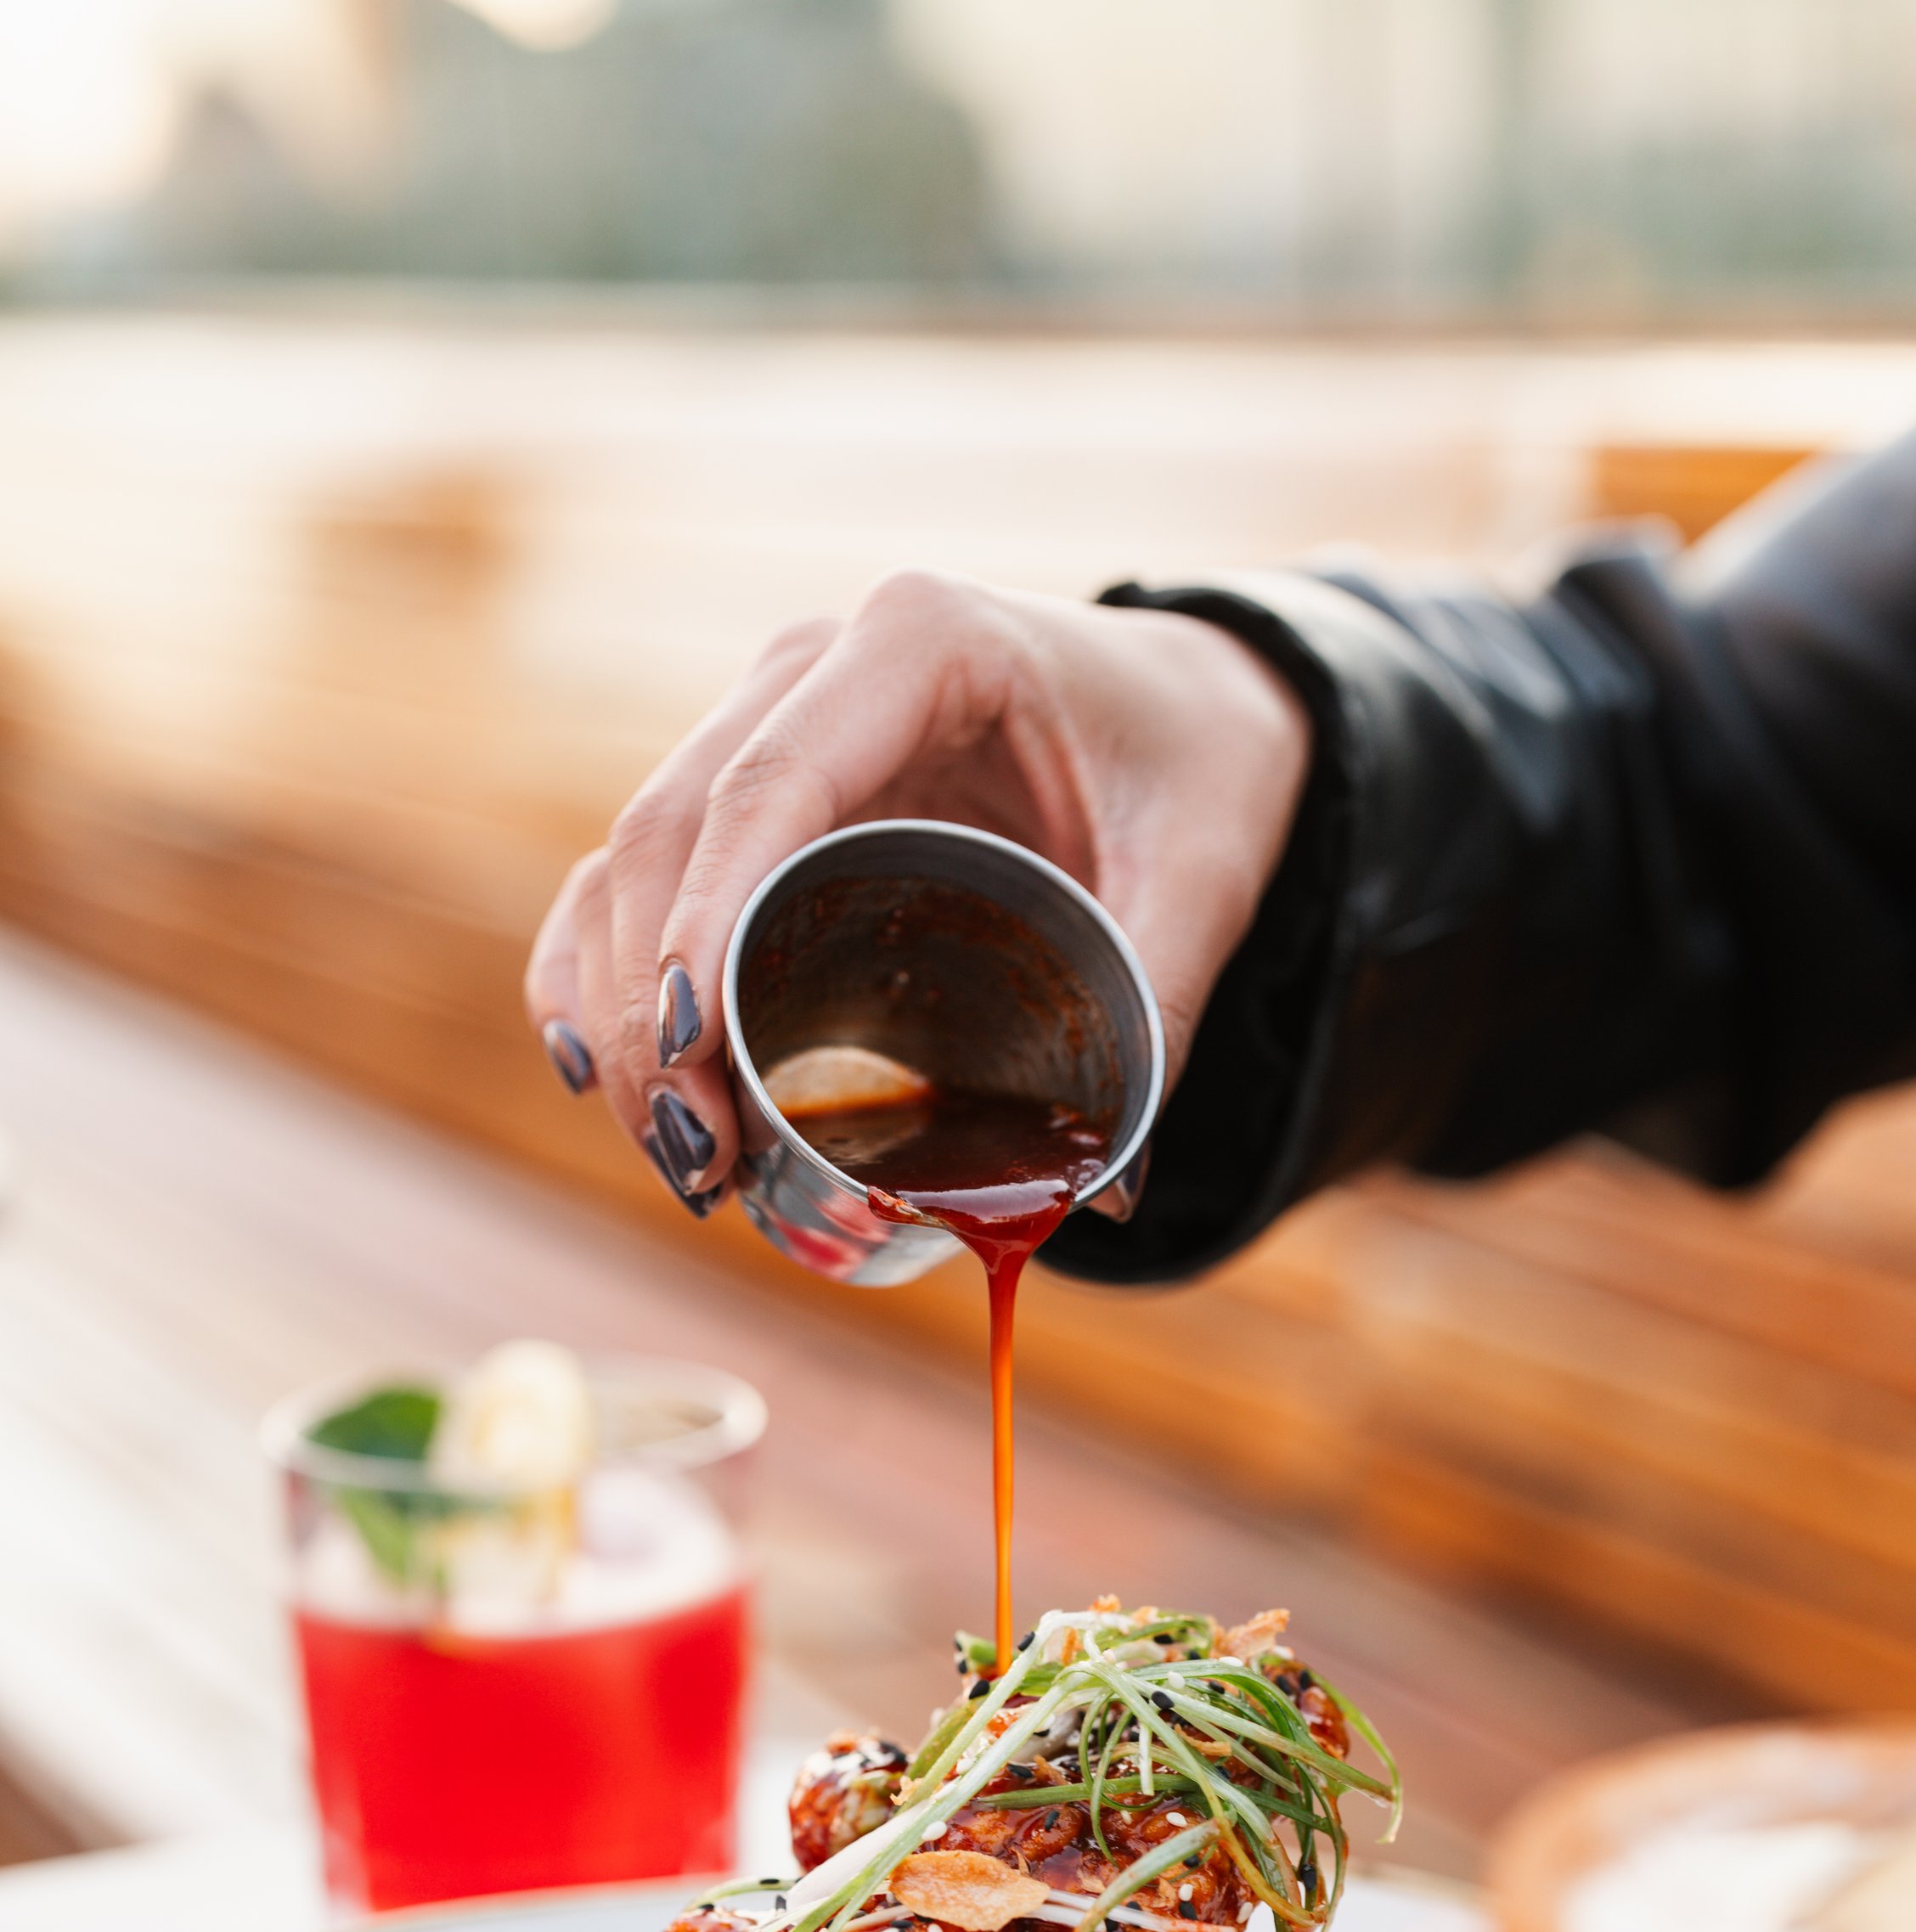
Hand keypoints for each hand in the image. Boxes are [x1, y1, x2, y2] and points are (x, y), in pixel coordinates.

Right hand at [525, 573, 1311, 1217]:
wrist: (1185, 704)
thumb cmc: (1192, 762)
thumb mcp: (1204, 869)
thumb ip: (1160, 1007)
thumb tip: (1102, 1188)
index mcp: (920, 643)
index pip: (769, 783)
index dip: (705, 918)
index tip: (691, 1048)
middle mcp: (815, 667)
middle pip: (671, 829)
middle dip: (653, 1002)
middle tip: (694, 1154)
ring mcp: (765, 720)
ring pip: (631, 858)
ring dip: (618, 1006)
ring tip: (676, 1151)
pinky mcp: (749, 789)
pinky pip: (636, 875)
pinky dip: (600, 971)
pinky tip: (595, 1072)